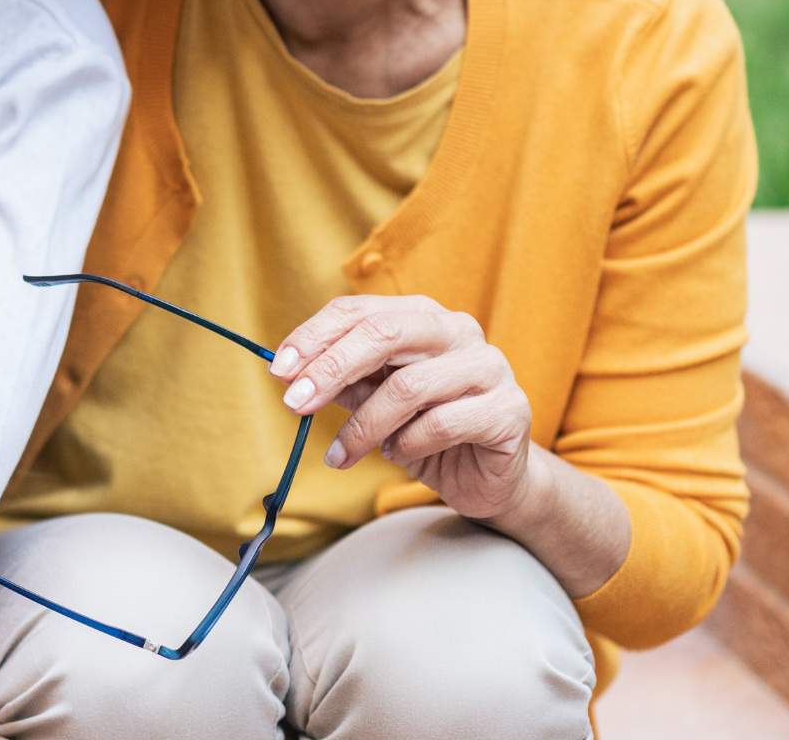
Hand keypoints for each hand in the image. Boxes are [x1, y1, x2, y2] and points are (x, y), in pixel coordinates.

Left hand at [271, 294, 533, 520]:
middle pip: (385, 334)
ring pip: (409, 386)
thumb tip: (288, 372)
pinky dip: (408, 444)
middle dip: (331, 368)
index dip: (314, 337)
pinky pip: (442, 423)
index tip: (279, 370)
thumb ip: (341, 382)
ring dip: (365, 425)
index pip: (359, 311)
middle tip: (294, 404)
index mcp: (422, 316)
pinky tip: (399, 455)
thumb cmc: (425, 431)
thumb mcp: (373, 402)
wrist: (489, 477)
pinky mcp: (509, 409)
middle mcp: (458, 330)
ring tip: (345, 452)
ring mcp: (489, 367)